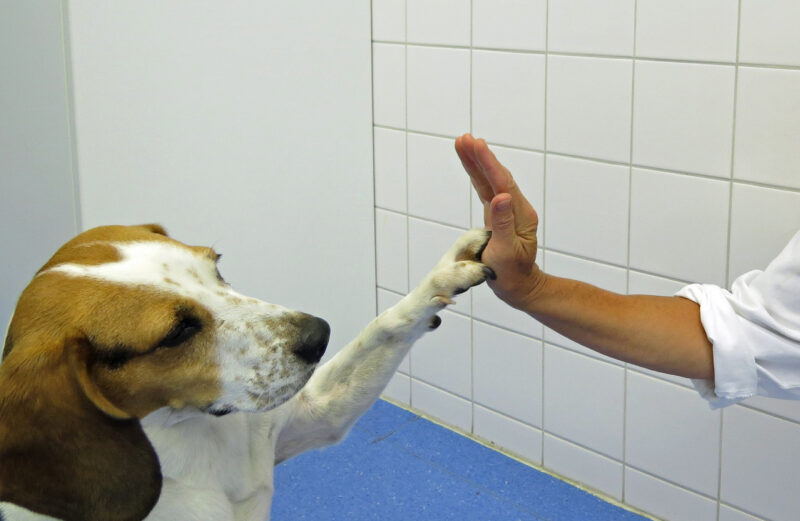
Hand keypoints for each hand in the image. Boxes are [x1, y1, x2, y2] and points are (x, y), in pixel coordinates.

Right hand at [454, 134, 545, 309]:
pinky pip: (485, 189)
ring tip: (463, 143)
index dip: (488, 163)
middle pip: (496, 176)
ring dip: (477, 161)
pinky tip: (470, 164)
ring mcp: (507, 210)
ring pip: (490, 180)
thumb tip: (500, 197)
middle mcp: (516, 208)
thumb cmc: (512, 274)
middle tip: (464, 138)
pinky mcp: (498, 214)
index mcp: (521, 215)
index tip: (476, 145)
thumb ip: (502, 223)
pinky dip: (476, 175)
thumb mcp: (506, 252)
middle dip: (480, 156)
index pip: (502, 183)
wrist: (519, 286)